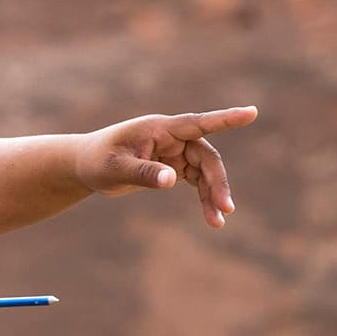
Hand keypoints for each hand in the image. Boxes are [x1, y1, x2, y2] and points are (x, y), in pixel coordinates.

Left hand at [72, 106, 258, 227]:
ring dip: (212, 194)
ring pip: (204, 171)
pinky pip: (196, 180)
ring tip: (218, 222)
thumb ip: (143, 173)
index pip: (197, 122)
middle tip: (226, 209)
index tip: (252, 113)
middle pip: (206, 156)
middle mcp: (171, 137)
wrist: (85, 166)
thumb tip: (172, 180)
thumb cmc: (97, 161)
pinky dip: (204, 197)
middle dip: (217, 182)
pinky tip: (211, 217)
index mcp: (159, 129)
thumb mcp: (116, 169)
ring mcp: (174, 151)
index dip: (226, 119)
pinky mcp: (173, 165)